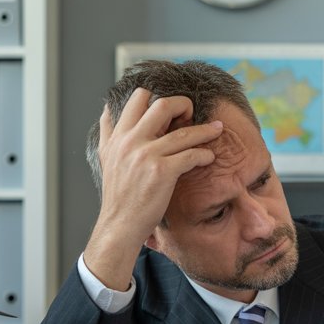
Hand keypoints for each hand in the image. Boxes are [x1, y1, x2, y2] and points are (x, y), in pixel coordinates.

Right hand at [84, 89, 219, 289]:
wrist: (119, 226)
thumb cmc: (118, 196)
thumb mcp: (106, 158)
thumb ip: (108, 133)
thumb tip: (107, 109)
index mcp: (118, 136)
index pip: (138, 98)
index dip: (158, 98)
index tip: (172, 110)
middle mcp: (129, 141)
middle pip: (162, 104)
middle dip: (183, 104)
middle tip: (192, 114)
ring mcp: (145, 156)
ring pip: (182, 131)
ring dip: (205, 129)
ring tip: (217, 129)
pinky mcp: (161, 172)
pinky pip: (190, 155)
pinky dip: (204, 154)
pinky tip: (209, 158)